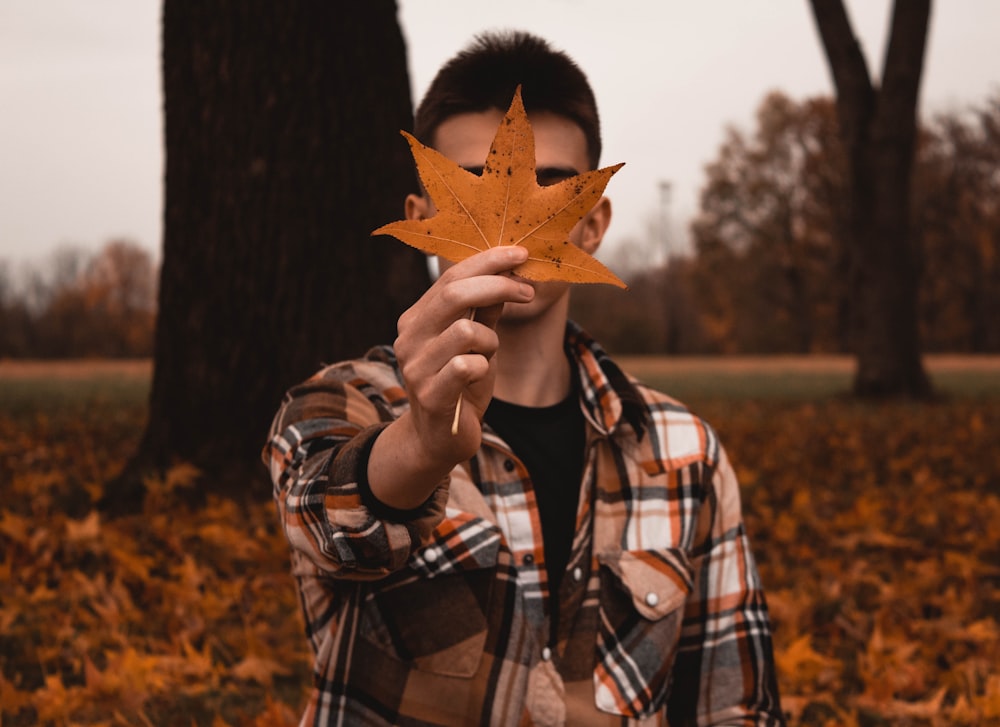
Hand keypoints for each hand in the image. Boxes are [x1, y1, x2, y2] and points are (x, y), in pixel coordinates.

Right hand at [368, 246, 533, 508]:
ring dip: (490, 340)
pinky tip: (478, 379)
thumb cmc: (460, 385)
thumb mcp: (478, 342)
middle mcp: (409, 338)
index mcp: (417, 319)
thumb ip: (488, 309)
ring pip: (465, 331)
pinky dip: (484, 367)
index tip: (521, 254)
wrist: (439, 439)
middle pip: (452, 295)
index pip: (450, 277)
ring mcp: (416, 367)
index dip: (487, 262)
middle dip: (497, 286)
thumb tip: (510, 270)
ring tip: (488, 355)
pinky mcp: (430, 395)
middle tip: (528, 291)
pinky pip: (468, 366)